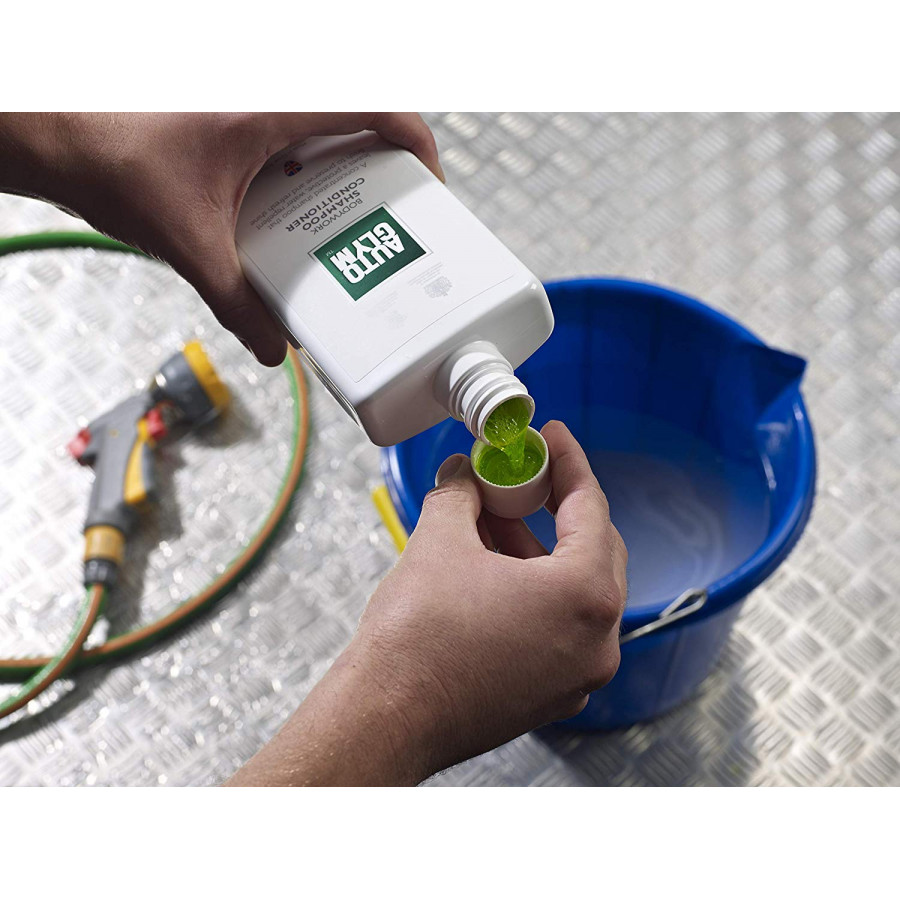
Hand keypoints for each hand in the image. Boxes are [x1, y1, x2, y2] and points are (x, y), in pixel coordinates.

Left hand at [1, 112, 442, 365]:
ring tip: (353, 226)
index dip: (415, 142)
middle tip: (394, 217)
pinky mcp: (232, 119)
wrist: (54, 134)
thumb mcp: (190, 242)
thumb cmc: (111, 159)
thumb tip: (276, 346)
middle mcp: (267, 97)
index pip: (373, 104)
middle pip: (357, 120)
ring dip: (347, 172)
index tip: (429, 184)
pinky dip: (308, 174)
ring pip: (324, 130)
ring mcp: (250, 105)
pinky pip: (292, 140)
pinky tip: (294, 222)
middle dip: (385, 169)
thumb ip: (237, 302)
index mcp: (271, 108)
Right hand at [228, 421, 626, 784]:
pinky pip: (558, 627)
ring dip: (538, 550)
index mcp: (585, 597)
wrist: (386, 716)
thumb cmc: (417, 639)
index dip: (568, 463)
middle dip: (556, 507)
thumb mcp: (441, 540)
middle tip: (525, 477)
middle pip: (592, 550)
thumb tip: (464, 473)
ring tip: (493, 519)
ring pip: (573, 592)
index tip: (552, 438)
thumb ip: (462, 493)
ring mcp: (577, 675)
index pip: (591, 508)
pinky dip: (534, 592)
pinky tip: (492, 568)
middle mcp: (596, 641)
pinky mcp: (550, 694)